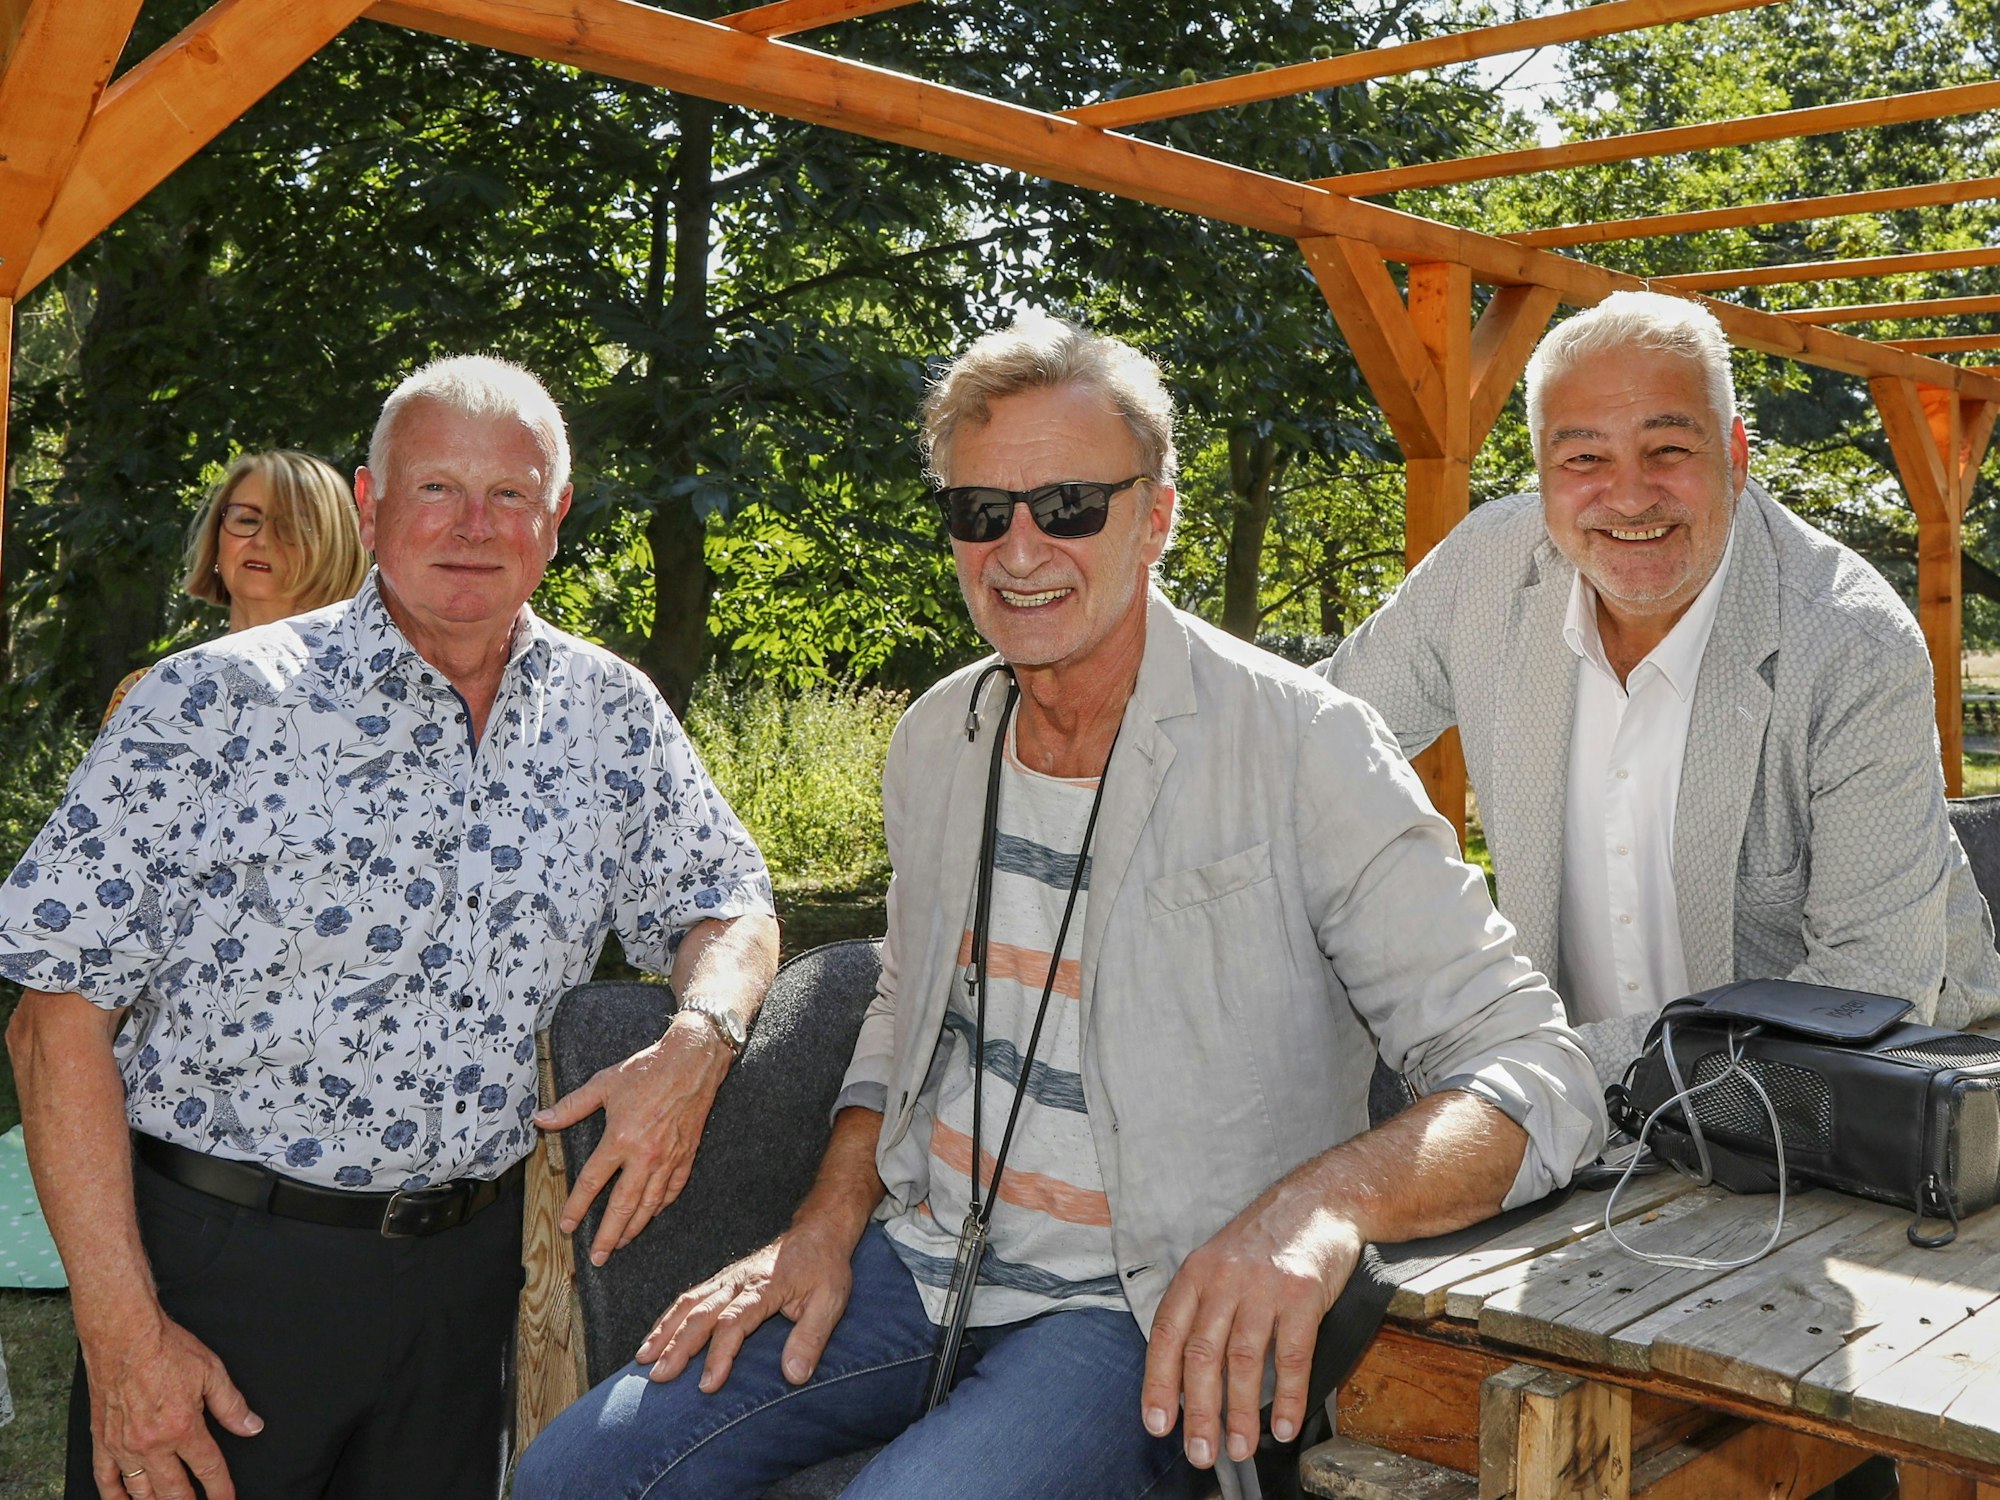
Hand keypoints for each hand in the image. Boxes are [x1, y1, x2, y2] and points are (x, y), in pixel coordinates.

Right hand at [86, 1308, 261, 1499]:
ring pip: (140, 1491)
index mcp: (183, 1428)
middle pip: (174, 1490)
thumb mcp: (212, 1372)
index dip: (221, 1489)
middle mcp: (152, 1444)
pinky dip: (114, 1497)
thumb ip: (232, 1405)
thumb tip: (251, 1426)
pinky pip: (105, 1479)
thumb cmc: (166, 1348)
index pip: (209, 1469)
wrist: (123, 1334)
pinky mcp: (103, 1440)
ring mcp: (124, 1445)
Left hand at [535, 1016, 731, 1265]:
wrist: (693, 1062)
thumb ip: (571, 1107)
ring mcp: (668, 1159)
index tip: (568, 1226)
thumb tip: (541, 1120)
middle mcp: (644, 1156)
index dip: (578, 1207)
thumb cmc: (647, 1070)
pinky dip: (661, 1207)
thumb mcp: (604, 1084)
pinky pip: (673, 1190)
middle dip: (608, 1235)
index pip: (593, 1183)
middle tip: (598, 1257)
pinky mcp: (686, 1156)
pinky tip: (652, 1214)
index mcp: (620, 1139)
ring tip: (621, 1243)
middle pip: (622, 1206)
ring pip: (649, 1204)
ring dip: (633, 1228)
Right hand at [635, 1214, 856, 1393]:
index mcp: (765, 1287)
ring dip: (664, 1331)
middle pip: (702, 1314)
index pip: (735, 1323)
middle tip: (659, 1377)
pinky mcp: (722, 1280)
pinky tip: (654, 1339)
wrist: (817, 1232)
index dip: (719, 1354)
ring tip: (643, 1360)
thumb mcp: (830, 1301)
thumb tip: (794, 1375)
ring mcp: (727, 1279)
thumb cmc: (824, 1269)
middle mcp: (739, 1282)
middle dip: (677, 1347)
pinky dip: (668, 1318)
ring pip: (688, 1304)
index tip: (706, 1385)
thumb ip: (811, 1338)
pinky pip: (689, 1298)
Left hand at [1140, 1182, 1362, 1469]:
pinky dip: (1288, 1397)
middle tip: (1200, 1452)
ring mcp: (1263, 1287)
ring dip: (1240, 1412)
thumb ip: (1202, 1308)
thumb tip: (1185, 1374)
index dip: (1158, 1383)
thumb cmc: (1266, 1240)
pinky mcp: (1302, 1294)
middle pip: (1202, 1355)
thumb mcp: (1219, 1261)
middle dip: (1199, 1412)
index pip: (1166, 1335)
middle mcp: (1223, 1279)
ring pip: (1243, 1360)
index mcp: (1196, 1274)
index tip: (1157, 1424)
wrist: (1318, 1201)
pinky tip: (1285, 1425)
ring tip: (1240, 1448)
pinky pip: (1291, 1355)